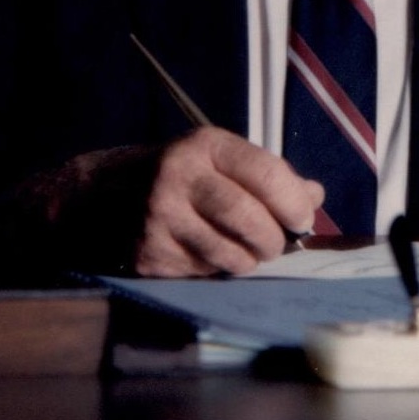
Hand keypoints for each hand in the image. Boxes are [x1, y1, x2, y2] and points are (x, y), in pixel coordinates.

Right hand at [133, 126, 323, 276]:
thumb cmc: (181, 172)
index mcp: (205, 145)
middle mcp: (179, 177)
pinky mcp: (147, 255)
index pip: (265, 174)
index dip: (294, 202)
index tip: (304, 219)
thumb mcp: (220, 157)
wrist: (104, 191)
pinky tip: (210, 255)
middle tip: (276, 245)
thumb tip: (314, 196)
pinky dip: (217, 271)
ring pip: (228, 254)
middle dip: (273, 239)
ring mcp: (159, 218)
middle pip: (248, 218)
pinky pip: (202, 273)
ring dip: (248, 260)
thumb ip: (268, 174)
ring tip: (246, 252)